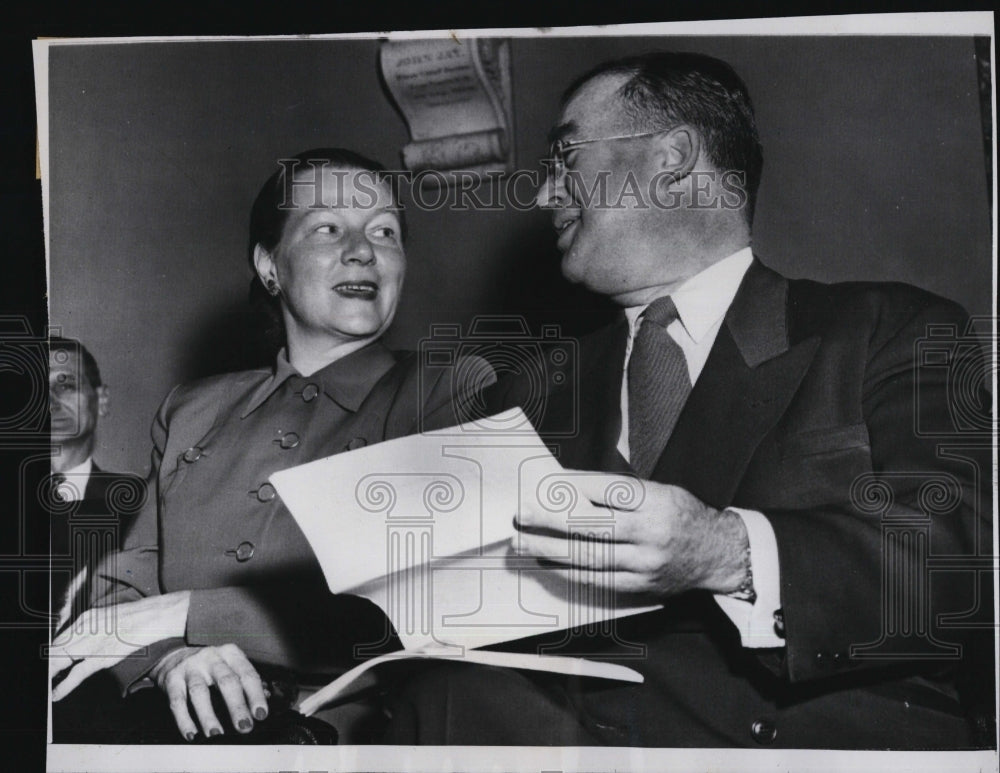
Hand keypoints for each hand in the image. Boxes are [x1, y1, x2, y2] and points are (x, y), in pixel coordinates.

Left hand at [49, 591, 190, 699]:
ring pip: (59, 661)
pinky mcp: (103, 654)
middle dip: (47, 666)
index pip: (58, 640)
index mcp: (85, 618)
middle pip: (55, 650)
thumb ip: (93, 631)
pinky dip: (64, 685)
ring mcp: (92, 641)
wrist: (156, 614)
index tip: (49, 667)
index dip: (50, 656)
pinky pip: (78, 672)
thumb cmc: (138, 618)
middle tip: (41, 680)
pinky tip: (56, 694)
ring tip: (43, 688)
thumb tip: (80, 648)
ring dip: (49, 675)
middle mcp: (84, 628)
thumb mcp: (109, 620)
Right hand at [150, 644, 268, 739]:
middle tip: (244, 726)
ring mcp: (190, 667)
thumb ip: (246, 679)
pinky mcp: (171, 680)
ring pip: (199, 692)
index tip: (260, 714)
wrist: (173, 655)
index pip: (247, 674)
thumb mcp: (230, 664)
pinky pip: (177, 701)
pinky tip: (192, 734)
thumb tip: (266, 696)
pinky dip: (184, 720)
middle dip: (237, 706)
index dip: (255, 695)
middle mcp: (212, 657)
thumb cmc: (209, 665)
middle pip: (226, 681)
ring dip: (208, 715)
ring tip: (216, 734)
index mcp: (231, 653)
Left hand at [515, 470, 747, 597]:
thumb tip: (568, 487)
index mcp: (657, 502)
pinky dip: (568, 572)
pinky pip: (596, 581)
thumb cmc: (680, 515)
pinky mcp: (640, 586)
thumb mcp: (658, 490)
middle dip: (551, 521)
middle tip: (522, 515)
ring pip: (589, 557)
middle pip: (592, 527)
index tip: (544, 485)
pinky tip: (548, 563)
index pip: (606, 492)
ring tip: (524, 542)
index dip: (572, 488)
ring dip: (550, 550)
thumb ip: (618, 491)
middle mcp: (651, 534)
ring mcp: (645, 564)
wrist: (716, 554)